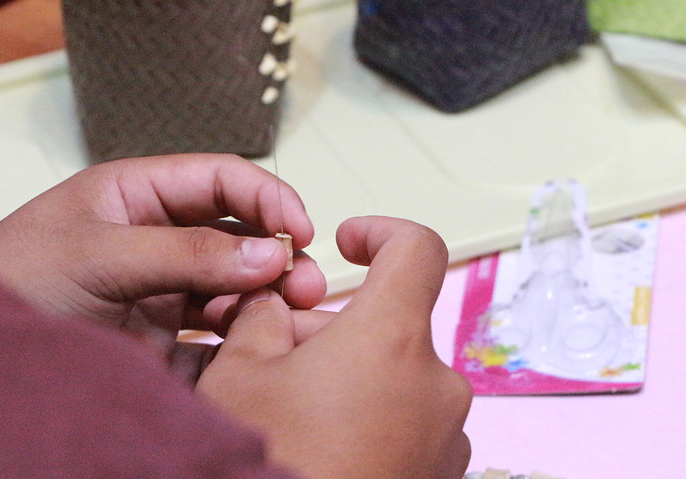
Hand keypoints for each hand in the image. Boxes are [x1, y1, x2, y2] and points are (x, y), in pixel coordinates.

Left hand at [0, 153, 326, 377]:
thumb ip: (186, 254)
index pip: (221, 179)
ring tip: (288, 322)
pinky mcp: (154, 339)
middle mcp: (154, 235)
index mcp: (137, 191)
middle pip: (236, 234)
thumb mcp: (99, 256)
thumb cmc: (13, 279)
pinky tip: (254, 353)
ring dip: (263, 301)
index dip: (267, 198)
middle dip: (275, 255)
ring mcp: (156, 288)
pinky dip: (236, 345)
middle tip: (306, 288)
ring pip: (230, 288)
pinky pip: (209, 338)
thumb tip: (270, 253)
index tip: (302, 232)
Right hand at [197, 216, 471, 477]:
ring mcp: (444, 435)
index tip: (350, 240)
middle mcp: (435, 384)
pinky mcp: (440, 473)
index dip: (380, 231)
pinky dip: (369, 412)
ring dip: (349, 371)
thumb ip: (261, 314)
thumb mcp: (240, 371)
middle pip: (391, 319)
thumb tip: (274, 301)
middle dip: (332, 324)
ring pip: (395, 371)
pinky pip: (407, 418)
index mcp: (391, 340)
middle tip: (273, 350)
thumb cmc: (271, 463)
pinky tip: (318, 441)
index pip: (416, 248)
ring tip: (289, 406)